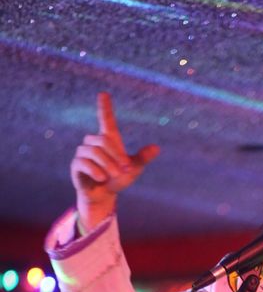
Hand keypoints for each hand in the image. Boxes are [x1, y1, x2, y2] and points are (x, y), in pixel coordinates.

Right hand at [70, 92, 159, 231]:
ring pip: (93, 151)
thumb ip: (142, 158)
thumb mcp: (133, 170)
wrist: (103, 196)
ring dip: (107, 164)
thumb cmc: (118, 179)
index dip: (105, 108)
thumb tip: (157, 148)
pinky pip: (83, 162)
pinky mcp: (76, 165)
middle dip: (115, 155)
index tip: (104, 94)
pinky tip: (101, 178)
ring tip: (112, 176)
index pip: (106, 120)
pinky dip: (95, 170)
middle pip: (103, 140)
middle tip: (125, 169)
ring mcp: (83, 153)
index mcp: (108, 141)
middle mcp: (93, 143)